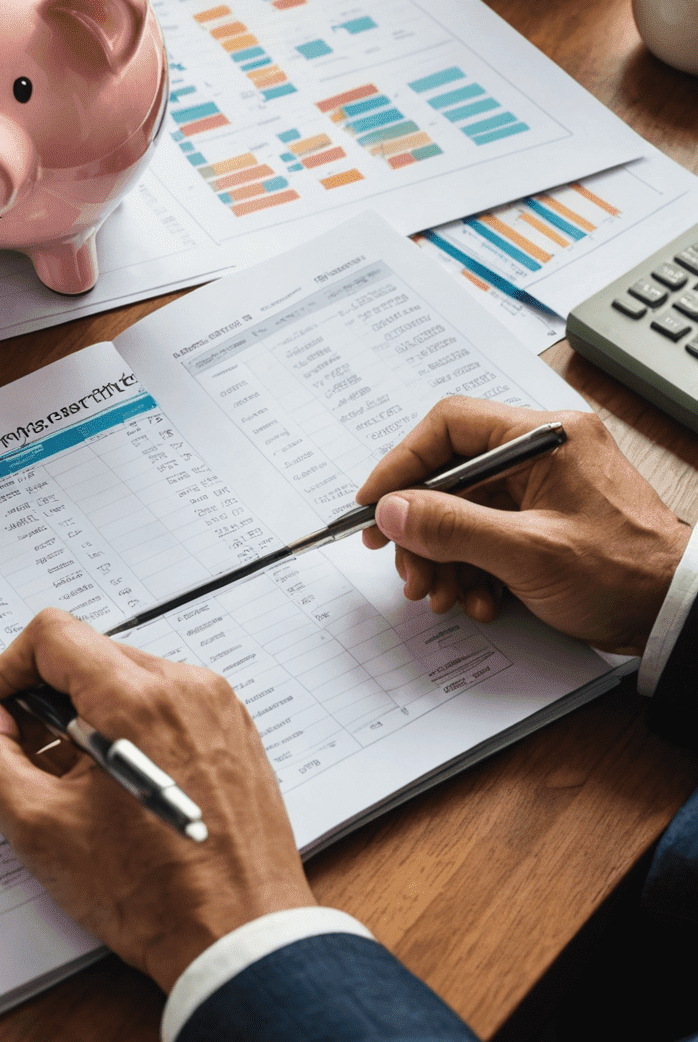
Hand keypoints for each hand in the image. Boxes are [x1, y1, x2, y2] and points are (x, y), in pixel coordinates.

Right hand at [0, 609, 313, 993]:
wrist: (242, 941)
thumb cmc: (154, 897)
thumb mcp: (38, 831)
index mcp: (139, 699)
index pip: (51, 635)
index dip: (7, 671)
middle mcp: (186, 688)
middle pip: (88, 655)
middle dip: (45, 701)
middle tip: (32, 763)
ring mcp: (217, 708)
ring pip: (125, 680)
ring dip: (88, 718)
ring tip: (79, 788)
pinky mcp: (233, 732)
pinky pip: (165, 706)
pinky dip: (130, 732)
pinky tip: (121, 792)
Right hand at [356, 397, 688, 652]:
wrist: (681, 615)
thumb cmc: (628, 575)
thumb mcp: (529, 552)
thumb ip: (453, 526)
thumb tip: (392, 509)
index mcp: (546, 437)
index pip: (450, 426)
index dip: (403, 463)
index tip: (375, 502)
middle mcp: (543, 454)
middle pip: (451, 474)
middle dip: (421, 526)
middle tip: (402, 561)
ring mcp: (544, 489)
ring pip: (463, 510)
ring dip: (442, 555)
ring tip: (438, 592)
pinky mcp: (545, 522)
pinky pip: (487, 534)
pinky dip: (470, 567)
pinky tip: (475, 597)